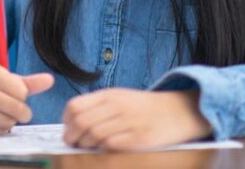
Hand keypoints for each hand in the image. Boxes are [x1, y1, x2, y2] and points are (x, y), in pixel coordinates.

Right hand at [0, 64, 53, 135]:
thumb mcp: (8, 81)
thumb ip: (30, 83)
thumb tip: (51, 80)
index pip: (22, 92)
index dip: (21, 96)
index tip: (10, 93)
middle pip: (17, 109)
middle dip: (20, 112)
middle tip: (12, 109)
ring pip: (8, 122)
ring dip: (9, 121)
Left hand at [62, 88, 211, 150]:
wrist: (178, 111)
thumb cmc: (145, 108)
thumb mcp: (120, 98)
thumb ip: (98, 106)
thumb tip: (73, 122)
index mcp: (110, 95)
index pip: (75, 106)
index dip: (66, 120)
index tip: (67, 129)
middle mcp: (118, 106)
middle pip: (82, 121)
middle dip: (72, 135)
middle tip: (72, 143)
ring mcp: (128, 121)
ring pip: (94, 134)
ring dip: (85, 144)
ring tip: (86, 147)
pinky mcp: (139, 138)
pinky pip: (111, 145)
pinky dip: (102, 148)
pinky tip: (103, 149)